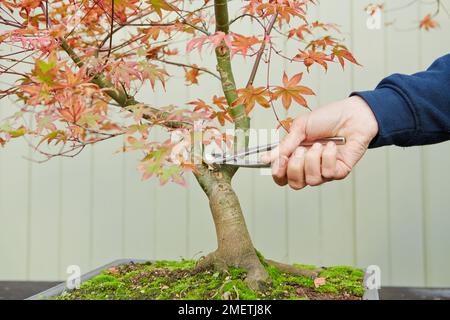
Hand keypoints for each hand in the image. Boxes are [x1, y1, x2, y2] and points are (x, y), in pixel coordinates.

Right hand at [262, 96, 378, 189]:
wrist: (351, 114)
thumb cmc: (326, 118)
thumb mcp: (300, 128)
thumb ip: (284, 145)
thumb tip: (266, 159)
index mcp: (295, 157)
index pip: (281, 176)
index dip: (278, 172)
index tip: (280, 160)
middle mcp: (308, 167)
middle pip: (294, 184)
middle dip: (295, 167)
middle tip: (301, 150)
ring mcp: (323, 171)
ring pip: (312, 180)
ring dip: (313, 160)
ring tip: (319, 145)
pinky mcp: (339, 171)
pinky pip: (328, 173)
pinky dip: (328, 157)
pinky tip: (332, 146)